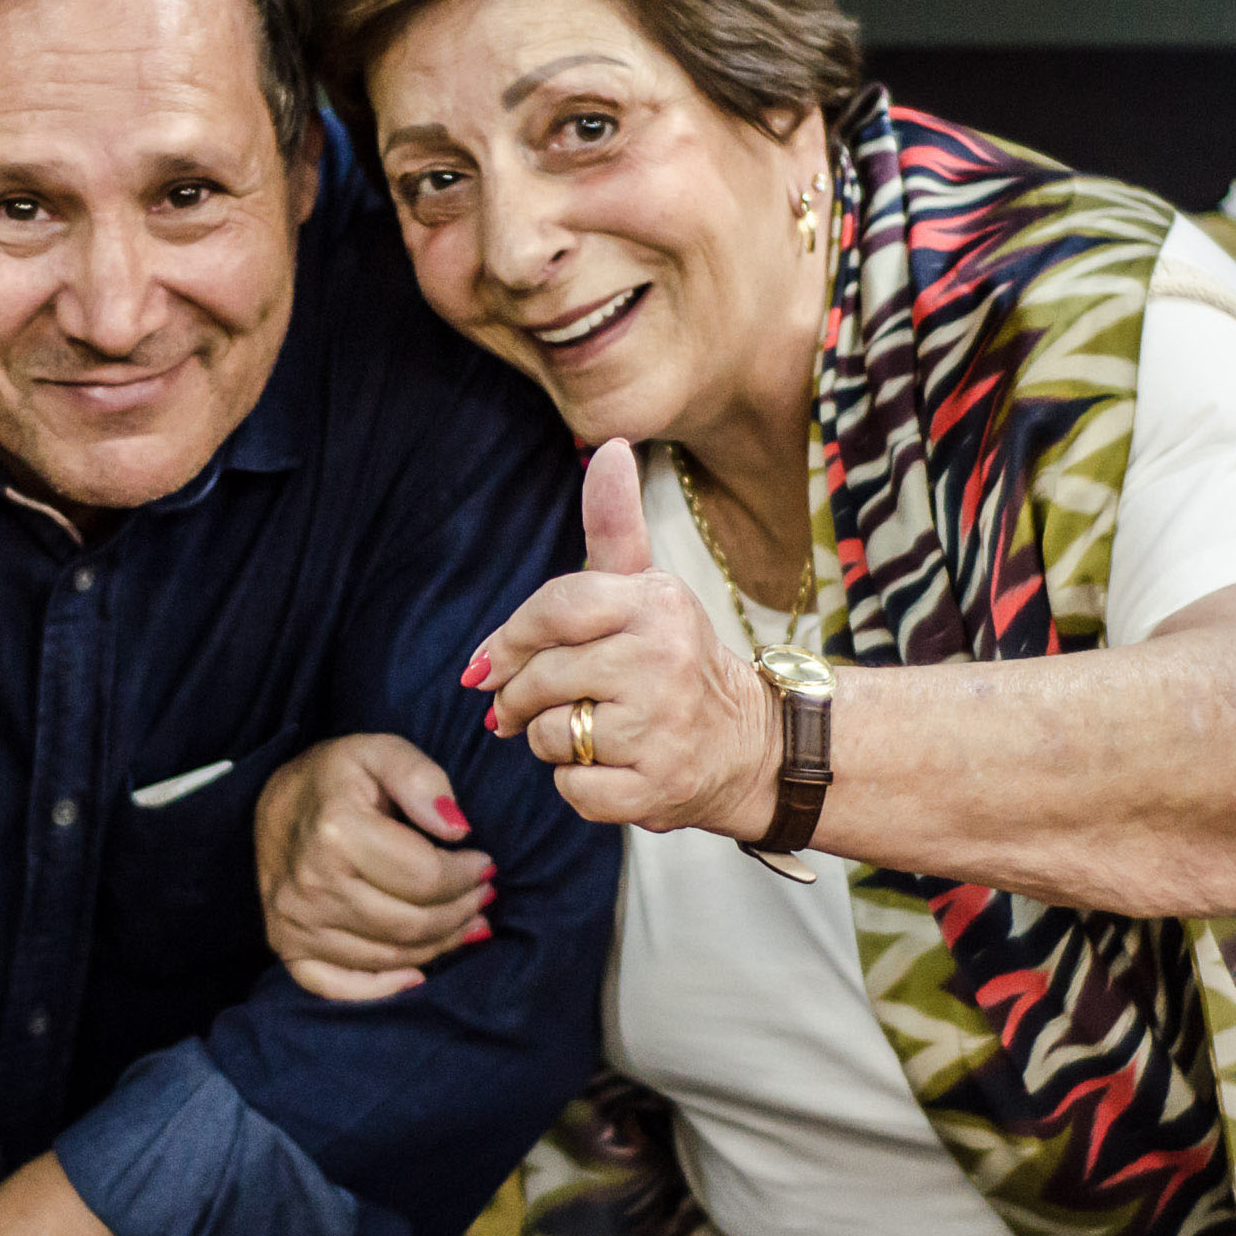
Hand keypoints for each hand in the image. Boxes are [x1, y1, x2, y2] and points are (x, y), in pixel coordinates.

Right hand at [254, 733, 491, 1001]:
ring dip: (439, 945)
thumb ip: (423, 779)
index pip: (426, 878)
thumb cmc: (338, 777)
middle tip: (483, 896)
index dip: (467, 876)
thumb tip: (458, 830)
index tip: (484, 864)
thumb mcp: (380, 751)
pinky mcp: (286, 945)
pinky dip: (382, 989)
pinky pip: (338, 986)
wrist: (275, 802)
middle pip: (412, 923)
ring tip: (465, 922)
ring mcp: (295, 921)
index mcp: (336, 832)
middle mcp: (311, 884)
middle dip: (460, 912)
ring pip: (389, 956)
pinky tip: (416, 974)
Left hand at [469, 439, 782, 836]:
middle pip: (541, 677)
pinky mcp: (658, 786)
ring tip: (593, 734)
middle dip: (521, 700)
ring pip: (551, 736)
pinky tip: (612, 769)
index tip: (486, 665)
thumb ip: (614, 525)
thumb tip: (611, 446)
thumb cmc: (674, 663)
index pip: (554, 609)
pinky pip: (572, 789)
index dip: (509, 640)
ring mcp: (663, 725)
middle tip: (531, 708)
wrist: (749, 746)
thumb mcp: (648, 590)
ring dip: (554, 744)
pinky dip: (578, 787)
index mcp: (655, 602)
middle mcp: (663, 658)